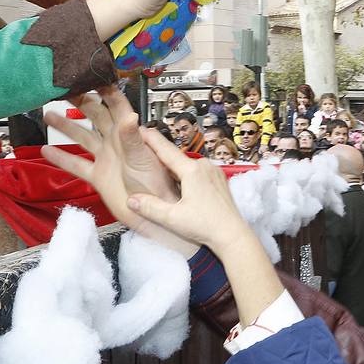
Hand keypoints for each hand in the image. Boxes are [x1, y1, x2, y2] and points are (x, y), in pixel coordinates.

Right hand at [42, 87, 194, 257]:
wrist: (156, 214)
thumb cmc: (158, 186)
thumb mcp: (144, 160)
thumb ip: (133, 138)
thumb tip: (129, 116)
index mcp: (129, 134)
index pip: (117, 106)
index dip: (106, 91)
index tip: (90, 76)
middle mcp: (116, 142)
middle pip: (96, 116)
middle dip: (81, 101)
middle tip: (64, 89)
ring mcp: (105, 159)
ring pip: (82, 137)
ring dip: (66, 126)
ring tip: (48, 114)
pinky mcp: (98, 177)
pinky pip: (76, 165)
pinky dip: (61, 158)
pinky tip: (46, 151)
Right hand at [123, 128, 258, 259]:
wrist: (232, 234)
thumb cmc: (207, 226)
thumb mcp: (173, 219)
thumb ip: (150, 207)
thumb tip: (131, 199)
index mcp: (192, 171)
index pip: (165, 150)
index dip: (151, 139)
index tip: (140, 129)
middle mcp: (204, 166)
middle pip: (175, 156)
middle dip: (160, 156)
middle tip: (144, 154)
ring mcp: (213, 171)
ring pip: (186, 164)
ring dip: (173, 167)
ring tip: (158, 171)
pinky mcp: (218, 178)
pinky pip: (197, 170)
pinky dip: (185, 173)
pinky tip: (179, 184)